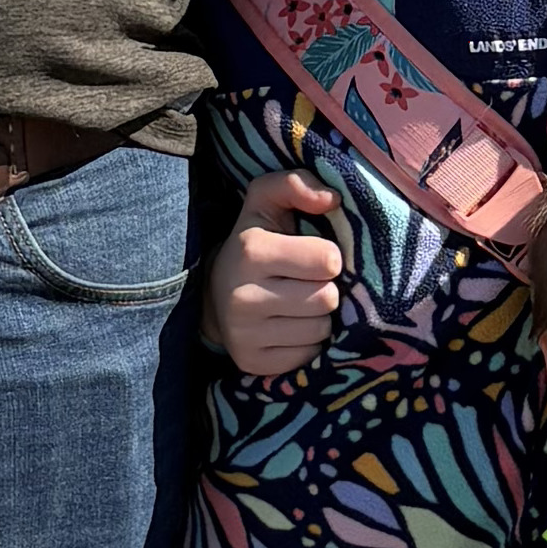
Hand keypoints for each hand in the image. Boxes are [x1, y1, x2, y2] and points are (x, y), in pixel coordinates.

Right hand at [209, 171, 347, 375]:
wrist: (214, 296)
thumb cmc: (257, 243)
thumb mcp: (268, 203)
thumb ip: (297, 183)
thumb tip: (332, 199)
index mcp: (252, 250)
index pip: (328, 261)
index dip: (329, 258)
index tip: (313, 257)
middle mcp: (243, 295)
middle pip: (327, 299)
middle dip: (325, 289)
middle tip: (305, 283)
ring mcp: (245, 334)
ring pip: (321, 329)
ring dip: (318, 316)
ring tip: (297, 304)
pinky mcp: (253, 363)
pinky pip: (308, 355)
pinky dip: (307, 342)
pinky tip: (288, 327)